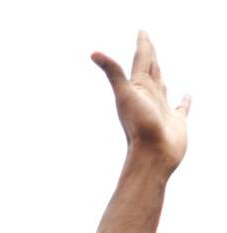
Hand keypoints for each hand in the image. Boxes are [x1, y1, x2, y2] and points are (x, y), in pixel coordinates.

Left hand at [92, 32, 188, 171]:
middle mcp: (149, 96)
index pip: (141, 60)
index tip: (141, 32)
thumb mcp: (125, 94)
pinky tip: (185, 96)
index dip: (143, 45)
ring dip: (161, 75)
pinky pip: (182, 106)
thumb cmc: (138, 127)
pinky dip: (184, 100)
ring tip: (158, 66)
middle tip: (147, 42)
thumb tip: (93, 53)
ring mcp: (162, 108)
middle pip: (150, 70)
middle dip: (149, 55)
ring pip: (162, 85)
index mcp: (139, 88)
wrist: (152, 156)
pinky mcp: (176, 120)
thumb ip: (113, 72)